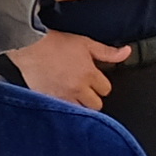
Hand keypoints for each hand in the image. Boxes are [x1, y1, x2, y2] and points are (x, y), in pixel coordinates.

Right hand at [7, 27, 128, 108]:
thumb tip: (126, 52)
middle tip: (85, 89)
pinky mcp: (49, 100)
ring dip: (80, 105)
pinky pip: (63, 112)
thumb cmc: (55, 44)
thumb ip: (107, 52)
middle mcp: (77, 88)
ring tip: (74, 95)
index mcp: (88, 74)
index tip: (94, 80)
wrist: (29, 46)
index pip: (106, 89)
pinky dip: (65, 108)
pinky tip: (62, 100)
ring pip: (81, 112)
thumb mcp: (86, 43)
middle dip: (93, 97)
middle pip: (96, 105)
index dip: (101, 84)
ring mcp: (63, 97)